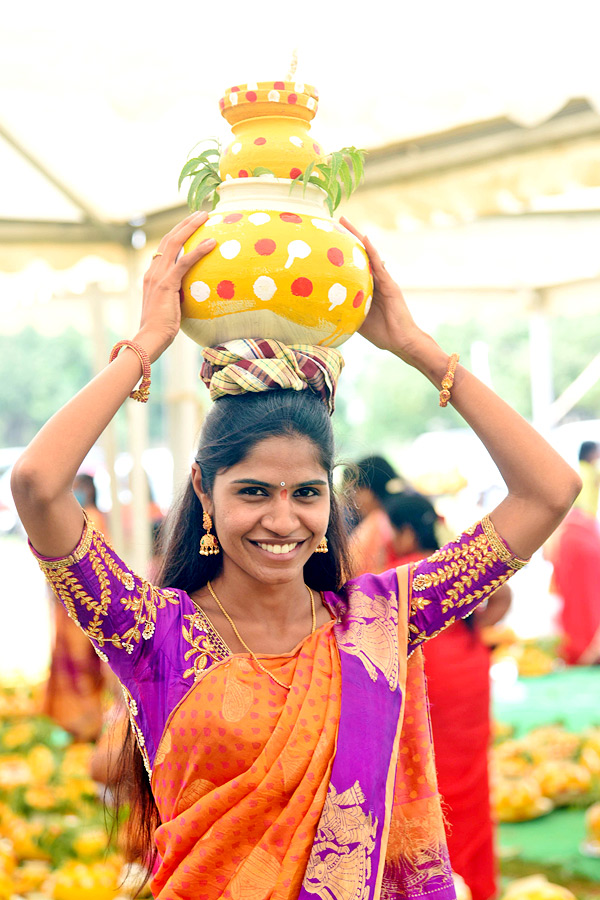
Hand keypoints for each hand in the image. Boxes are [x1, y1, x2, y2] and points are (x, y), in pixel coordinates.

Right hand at [136, 211, 215, 360]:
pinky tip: (211, 242)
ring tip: (205, 216)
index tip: (191, 224)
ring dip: (190, 227)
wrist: (149, 338)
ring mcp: (158, 276)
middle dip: (185, 223)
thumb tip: (193, 295)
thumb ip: (178, 296)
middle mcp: (152, 272)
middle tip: (201, 213)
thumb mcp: (170, 307)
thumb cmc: (161, 329)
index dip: (178, 234)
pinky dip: (198, 250)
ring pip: (174, 244)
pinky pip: (184, 262)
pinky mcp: (166, 284)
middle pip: (169, 239)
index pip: (164, 248)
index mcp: (152, 276)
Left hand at [339, 216, 423, 358]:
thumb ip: (346, 309)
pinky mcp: (390, 285)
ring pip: (369, 255)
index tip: (330, 239)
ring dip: (357, 238)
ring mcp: (384, 281)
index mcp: (367, 288)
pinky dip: (372, 252)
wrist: (401, 341)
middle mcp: (376, 281)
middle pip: (360, 255)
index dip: (343, 253)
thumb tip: (324, 307)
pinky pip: (379, 266)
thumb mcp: (357, 320)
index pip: (354, 265)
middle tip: (336, 220)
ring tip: (345, 222)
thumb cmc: (381, 333)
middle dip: (348, 237)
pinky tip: (364, 239)